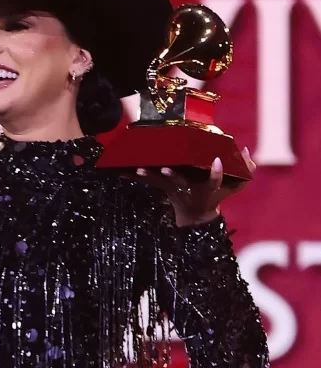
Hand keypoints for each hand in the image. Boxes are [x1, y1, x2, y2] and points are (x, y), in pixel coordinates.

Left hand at [135, 147, 256, 227]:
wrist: (197, 216)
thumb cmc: (216, 195)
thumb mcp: (234, 186)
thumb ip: (245, 170)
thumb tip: (246, 151)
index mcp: (207, 188)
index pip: (214, 180)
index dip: (216, 173)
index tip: (217, 162)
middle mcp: (189, 189)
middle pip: (181, 182)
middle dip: (173, 176)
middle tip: (166, 169)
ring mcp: (174, 190)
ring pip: (160, 182)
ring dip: (150, 176)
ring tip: (139, 169)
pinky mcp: (163, 188)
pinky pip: (147, 182)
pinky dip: (134, 177)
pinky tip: (120, 172)